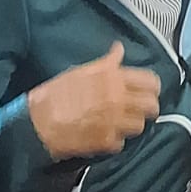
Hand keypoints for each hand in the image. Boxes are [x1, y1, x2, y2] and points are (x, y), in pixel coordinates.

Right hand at [27, 43, 160, 161]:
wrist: (38, 122)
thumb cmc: (56, 94)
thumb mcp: (81, 71)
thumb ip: (106, 62)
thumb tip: (119, 49)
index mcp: (113, 78)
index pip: (150, 82)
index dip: (152, 86)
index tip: (148, 90)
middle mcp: (118, 100)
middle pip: (152, 106)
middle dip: (148, 107)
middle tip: (139, 108)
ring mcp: (113, 122)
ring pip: (140, 126)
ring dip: (133, 124)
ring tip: (122, 121)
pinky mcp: (106, 142)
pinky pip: (122, 142)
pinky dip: (116, 140)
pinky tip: (106, 134)